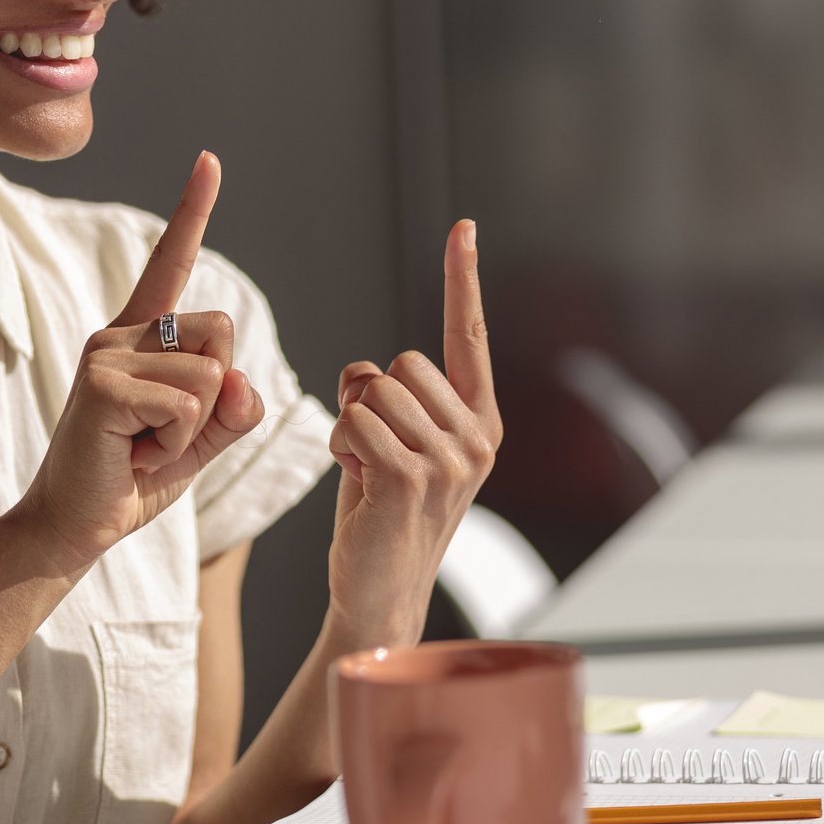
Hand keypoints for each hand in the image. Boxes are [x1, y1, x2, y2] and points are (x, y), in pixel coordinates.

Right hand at [9, 151, 267, 575]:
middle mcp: (119, 332)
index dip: (192, 212)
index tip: (209, 161)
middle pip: (222, 333)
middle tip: (162, 432)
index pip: (171, 262)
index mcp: (141, 336)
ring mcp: (106, 352)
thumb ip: (231, 409)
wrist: (76, 525)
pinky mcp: (100, 383)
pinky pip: (186, 405)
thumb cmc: (131, 477)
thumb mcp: (199, 441)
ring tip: (143, 445)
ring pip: (209, 377)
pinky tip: (132, 454)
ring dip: (191, 429)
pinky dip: (174, 444)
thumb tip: (241, 382)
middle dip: (215, 395)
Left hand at [325, 219, 502, 647]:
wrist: (379, 594)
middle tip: (375, 455)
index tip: (462, 228)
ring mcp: (450, 461)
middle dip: (371, 399)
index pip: (469, 338)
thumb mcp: (397, 448)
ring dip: (352, 427)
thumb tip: (364, 373)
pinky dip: (342, 447)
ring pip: (373, 391)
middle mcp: (477, 439)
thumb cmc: (382, 518)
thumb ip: (394, 400)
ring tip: (366, 474)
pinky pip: (355, 421)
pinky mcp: (410, 479)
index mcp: (481, 424)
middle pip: (400, 363)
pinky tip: (358, 484)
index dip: (462, 281)